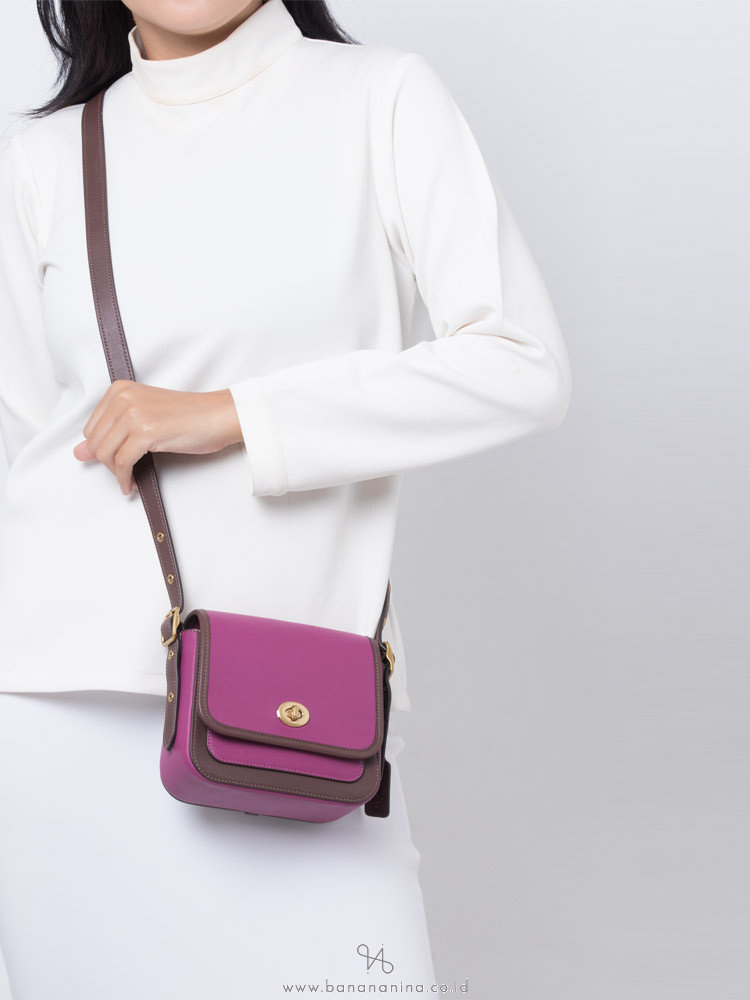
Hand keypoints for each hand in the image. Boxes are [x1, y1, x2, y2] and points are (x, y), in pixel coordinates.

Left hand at [73, 381, 242, 494]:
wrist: (217, 416)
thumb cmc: (188, 416)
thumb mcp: (144, 419)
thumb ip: (111, 433)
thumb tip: (79, 452)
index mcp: (119, 389)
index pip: (91, 428)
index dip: (101, 450)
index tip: (114, 460)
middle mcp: (123, 397)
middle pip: (95, 442)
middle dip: (107, 463)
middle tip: (124, 472)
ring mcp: (133, 413)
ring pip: (105, 454)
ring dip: (115, 473)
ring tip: (128, 479)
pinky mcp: (145, 432)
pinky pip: (122, 463)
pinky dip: (124, 478)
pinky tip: (131, 484)